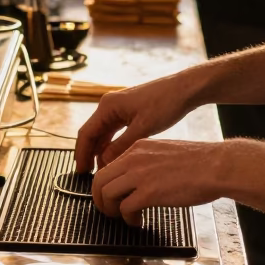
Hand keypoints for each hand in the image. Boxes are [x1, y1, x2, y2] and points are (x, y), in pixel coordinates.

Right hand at [74, 68, 202, 172]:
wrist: (184, 89)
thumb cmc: (165, 104)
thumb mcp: (143, 129)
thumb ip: (121, 146)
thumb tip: (104, 163)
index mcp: (108, 106)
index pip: (86, 133)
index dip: (81, 154)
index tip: (80, 171)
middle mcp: (109, 105)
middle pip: (91, 133)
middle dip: (88, 154)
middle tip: (86, 175)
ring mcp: (117, 108)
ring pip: (102, 133)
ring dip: (99, 151)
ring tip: (100, 170)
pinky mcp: (127, 111)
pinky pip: (113, 131)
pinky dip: (110, 145)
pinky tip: (113, 158)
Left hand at [91, 139, 226, 223]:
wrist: (216, 166)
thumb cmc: (200, 162)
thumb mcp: (165, 152)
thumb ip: (148, 162)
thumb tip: (140, 178)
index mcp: (138, 147)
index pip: (108, 165)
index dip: (105, 184)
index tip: (111, 195)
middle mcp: (134, 158)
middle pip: (99, 180)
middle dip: (99, 199)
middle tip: (108, 210)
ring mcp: (139, 175)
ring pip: (106, 193)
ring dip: (110, 210)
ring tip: (121, 218)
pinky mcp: (149, 192)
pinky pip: (125, 207)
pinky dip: (128, 218)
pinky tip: (138, 222)